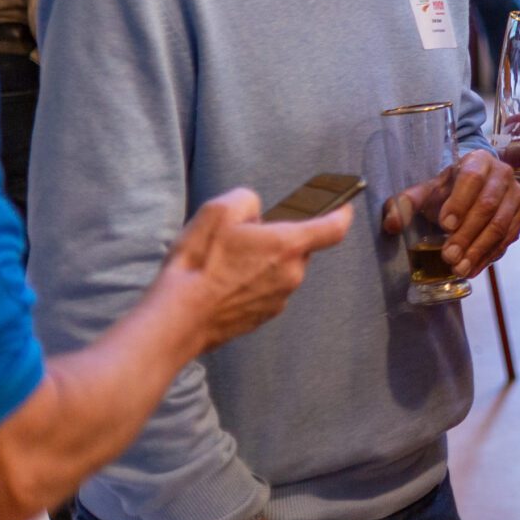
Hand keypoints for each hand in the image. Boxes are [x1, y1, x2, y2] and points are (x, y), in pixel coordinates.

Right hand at [157, 187, 351, 353]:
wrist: (177, 319)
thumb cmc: (199, 263)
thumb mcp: (218, 211)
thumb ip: (248, 201)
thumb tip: (256, 213)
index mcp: (289, 245)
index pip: (333, 228)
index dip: (340, 214)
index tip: (343, 207)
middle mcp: (292, 274)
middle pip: (299, 249)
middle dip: (279, 240)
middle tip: (246, 237)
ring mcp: (278, 300)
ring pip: (280, 272)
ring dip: (264, 264)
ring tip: (226, 263)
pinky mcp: (262, 318)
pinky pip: (265, 292)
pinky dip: (251, 285)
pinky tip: (223, 284)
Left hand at [383, 151, 519, 277]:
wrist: (475, 187)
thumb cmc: (448, 189)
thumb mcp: (426, 191)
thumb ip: (405, 203)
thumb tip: (391, 225)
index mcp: (478, 160)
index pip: (472, 179)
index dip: (459, 202)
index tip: (444, 225)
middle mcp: (503, 174)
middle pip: (488, 206)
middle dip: (467, 234)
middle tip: (448, 256)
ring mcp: (516, 196)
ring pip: (501, 224)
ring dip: (479, 249)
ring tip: (459, 268)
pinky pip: (509, 238)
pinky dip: (490, 256)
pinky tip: (472, 269)